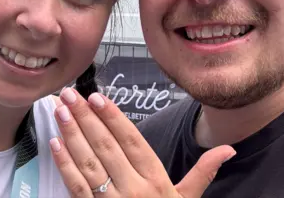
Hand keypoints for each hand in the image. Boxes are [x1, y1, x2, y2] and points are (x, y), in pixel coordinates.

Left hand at [50, 88, 235, 197]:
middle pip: (107, 147)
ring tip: (60, 112)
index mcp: (156, 179)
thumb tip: (228, 150)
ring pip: (89, 164)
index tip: (97, 98)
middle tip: (69, 95)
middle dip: (87, 118)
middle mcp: (133, 188)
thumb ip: (204, 173)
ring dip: (73, 136)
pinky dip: (65, 165)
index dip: (114, 118)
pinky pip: (77, 188)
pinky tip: (54, 144)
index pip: (132, 141)